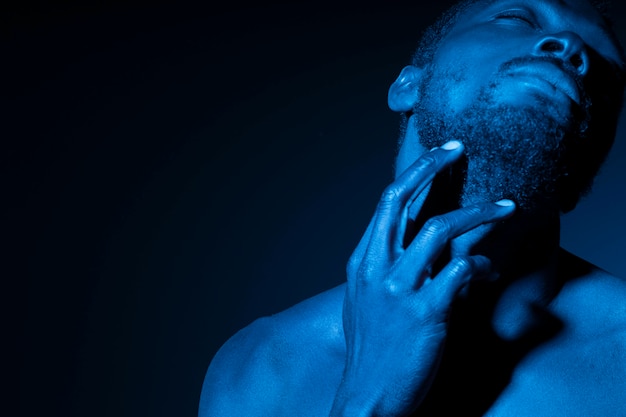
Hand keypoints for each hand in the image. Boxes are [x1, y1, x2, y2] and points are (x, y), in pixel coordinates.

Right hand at [330, 141, 515, 415]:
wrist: (368, 397)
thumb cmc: (373, 351)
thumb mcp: (367, 303)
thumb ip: (389, 272)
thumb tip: (423, 251)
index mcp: (362, 262)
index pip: (386, 203)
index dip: (414, 174)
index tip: (438, 155)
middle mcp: (376, 268)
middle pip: (400, 199)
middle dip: (431, 166)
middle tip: (458, 147)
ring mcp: (398, 288)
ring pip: (439, 229)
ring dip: (479, 214)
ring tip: (506, 207)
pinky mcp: (425, 312)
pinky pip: (461, 271)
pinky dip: (482, 266)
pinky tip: (489, 273)